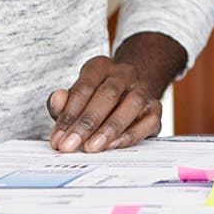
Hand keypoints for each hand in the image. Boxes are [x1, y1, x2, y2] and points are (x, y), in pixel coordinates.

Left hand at [48, 55, 162, 152]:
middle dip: (88, 122)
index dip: (69, 114)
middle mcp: (124, 74)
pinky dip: (131, 134)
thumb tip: (57, 100)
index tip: (58, 138)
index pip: (85, 87)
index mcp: (100, 66)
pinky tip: (113, 145)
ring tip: (92, 147)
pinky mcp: (155, 108)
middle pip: (108, 94)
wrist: (126, 95)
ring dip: (110, 128)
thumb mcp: (73, 98)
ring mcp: (142, 90)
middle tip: (71, 145)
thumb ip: (62, 102)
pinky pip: (149, 120)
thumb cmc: (93, 99)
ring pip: (132, 104)